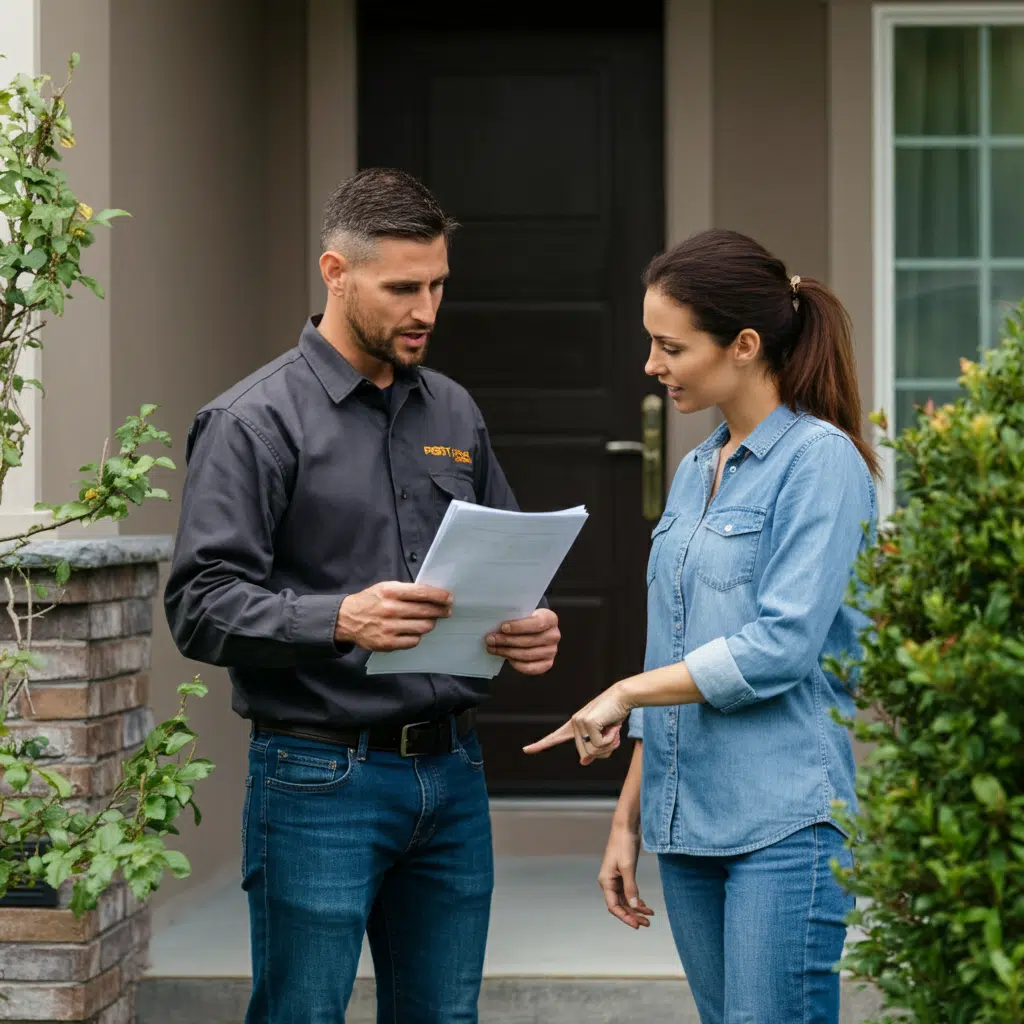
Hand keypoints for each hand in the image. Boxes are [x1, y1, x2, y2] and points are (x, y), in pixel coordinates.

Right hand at [335, 582, 451, 650]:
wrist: (347, 619)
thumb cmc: (370, 601)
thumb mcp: (385, 587)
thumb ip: (406, 590)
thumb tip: (432, 595)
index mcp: (391, 592)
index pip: (423, 593)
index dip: (440, 596)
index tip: (449, 598)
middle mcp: (390, 609)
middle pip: (426, 611)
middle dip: (440, 611)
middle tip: (446, 611)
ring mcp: (389, 627)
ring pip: (423, 627)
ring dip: (429, 623)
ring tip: (429, 620)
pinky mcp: (388, 643)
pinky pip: (413, 641)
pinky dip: (417, 636)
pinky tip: (414, 631)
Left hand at [485, 608, 559, 675]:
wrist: (533, 630)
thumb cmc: (525, 620)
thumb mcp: (522, 614)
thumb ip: (514, 617)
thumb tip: (495, 626)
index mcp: (550, 619)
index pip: (537, 623)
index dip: (519, 626)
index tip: (503, 627)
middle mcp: (554, 635)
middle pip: (530, 641)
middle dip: (507, 641)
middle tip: (490, 639)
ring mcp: (552, 651)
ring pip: (527, 655)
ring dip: (507, 652)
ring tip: (493, 648)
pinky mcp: (547, 664)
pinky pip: (530, 667)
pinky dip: (516, 664)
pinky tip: (505, 657)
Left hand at [522, 681, 633, 763]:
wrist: (623, 696)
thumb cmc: (614, 714)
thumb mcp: (603, 734)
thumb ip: (592, 748)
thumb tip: (583, 762)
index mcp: (575, 726)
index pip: (554, 737)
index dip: (541, 745)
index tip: (526, 750)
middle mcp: (574, 723)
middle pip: (586, 754)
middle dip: (603, 750)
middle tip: (611, 734)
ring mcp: (579, 722)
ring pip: (592, 751)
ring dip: (608, 744)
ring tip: (612, 729)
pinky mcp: (588, 722)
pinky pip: (600, 744)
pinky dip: (611, 738)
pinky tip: (612, 726)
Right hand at [599, 824, 653, 929]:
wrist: (626, 827)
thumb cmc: (623, 844)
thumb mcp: (628, 867)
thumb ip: (631, 887)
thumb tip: (634, 906)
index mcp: (606, 881)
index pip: (614, 906)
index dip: (625, 917)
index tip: (637, 925)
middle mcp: (609, 882)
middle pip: (620, 905)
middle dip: (633, 915)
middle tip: (647, 923)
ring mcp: (616, 878)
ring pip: (625, 899)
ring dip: (636, 908)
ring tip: (649, 915)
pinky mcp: (623, 874)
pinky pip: (629, 892)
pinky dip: (637, 899)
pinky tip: (645, 904)